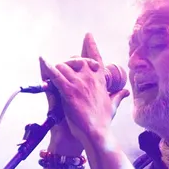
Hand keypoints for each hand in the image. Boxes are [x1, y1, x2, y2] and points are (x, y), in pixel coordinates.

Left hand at [40, 33, 129, 153]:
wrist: (97, 133)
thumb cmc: (104, 121)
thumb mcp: (113, 105)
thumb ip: (118, 95)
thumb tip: (126, 91)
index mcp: (101, 79)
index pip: (96, 58)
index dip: (91, 45)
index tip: (88, 35)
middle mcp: (90, 77)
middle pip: (77, 60)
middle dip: (68, 62)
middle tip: (63, 68)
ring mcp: (79, 83)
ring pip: (64, 66)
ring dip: (57, 69)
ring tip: (51, 75)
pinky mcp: (68, 91)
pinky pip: (55, 75)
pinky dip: (48, 67)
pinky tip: (43, 61)